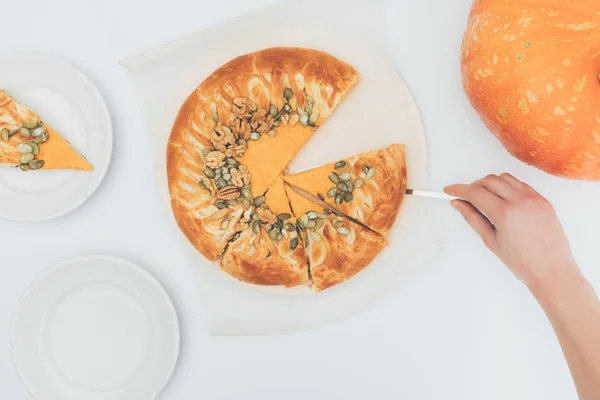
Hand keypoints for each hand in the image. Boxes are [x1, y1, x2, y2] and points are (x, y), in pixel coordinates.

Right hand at [444, 173, 579, 290]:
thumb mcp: (491, 240)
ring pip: (505, 178)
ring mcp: (534, 199)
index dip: (459, 190)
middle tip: (466, 198)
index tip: (450, 190)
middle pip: (489, 180)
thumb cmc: (522, 262)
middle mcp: (521, 201)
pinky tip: (503, 200)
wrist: (552, 270)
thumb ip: (473, 218)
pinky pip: (521, 184)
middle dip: (474, 186)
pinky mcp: (543, 200)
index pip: (475, 192)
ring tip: (486, 199)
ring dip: (491, 184)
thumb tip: (458, 204)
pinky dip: (508, 187)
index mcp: (505, 213)